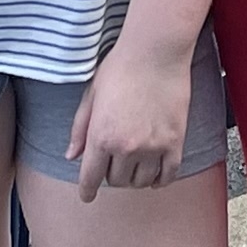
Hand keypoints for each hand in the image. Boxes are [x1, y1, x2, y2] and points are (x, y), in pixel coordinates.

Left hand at [68, 38, 197, 198]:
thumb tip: (72, 156)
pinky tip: (156, 175)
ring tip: (134, 165)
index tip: (87, 195)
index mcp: (101, 136)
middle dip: (111, 174)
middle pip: (116, 180)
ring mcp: (152, 146)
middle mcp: (126, 147)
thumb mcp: (91, 95)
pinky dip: (160, 180)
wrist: (156, 51)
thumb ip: (80, 129)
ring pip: (141, 181)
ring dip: (135, 177)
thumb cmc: (121, 67)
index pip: (90, 178)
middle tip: (114, 160)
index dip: (87, 190)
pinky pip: (168, 175)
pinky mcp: (175, 142)